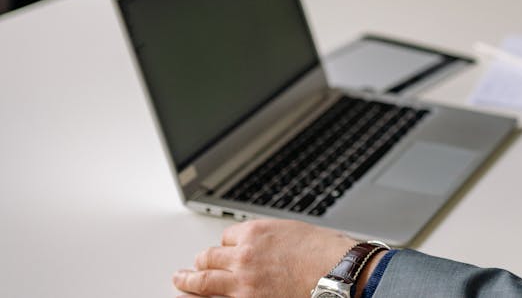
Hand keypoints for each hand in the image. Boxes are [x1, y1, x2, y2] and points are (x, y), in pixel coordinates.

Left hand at [173, 218, 355, 297]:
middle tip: (196, 265)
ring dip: (189, 279)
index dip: (229, 246)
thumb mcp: (295, 233)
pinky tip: (193, 295)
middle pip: (210, 256)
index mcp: (257, 231)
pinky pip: (214, 297)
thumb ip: (274, 239)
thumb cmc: (328, 253)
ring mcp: (242, 280)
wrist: (340, 272)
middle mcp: (244, 253)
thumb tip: (267, 247)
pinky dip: (202, 296)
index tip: (228, 251)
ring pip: (203, 278)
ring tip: (181, 280)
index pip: (228, 237)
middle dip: (203, 261)